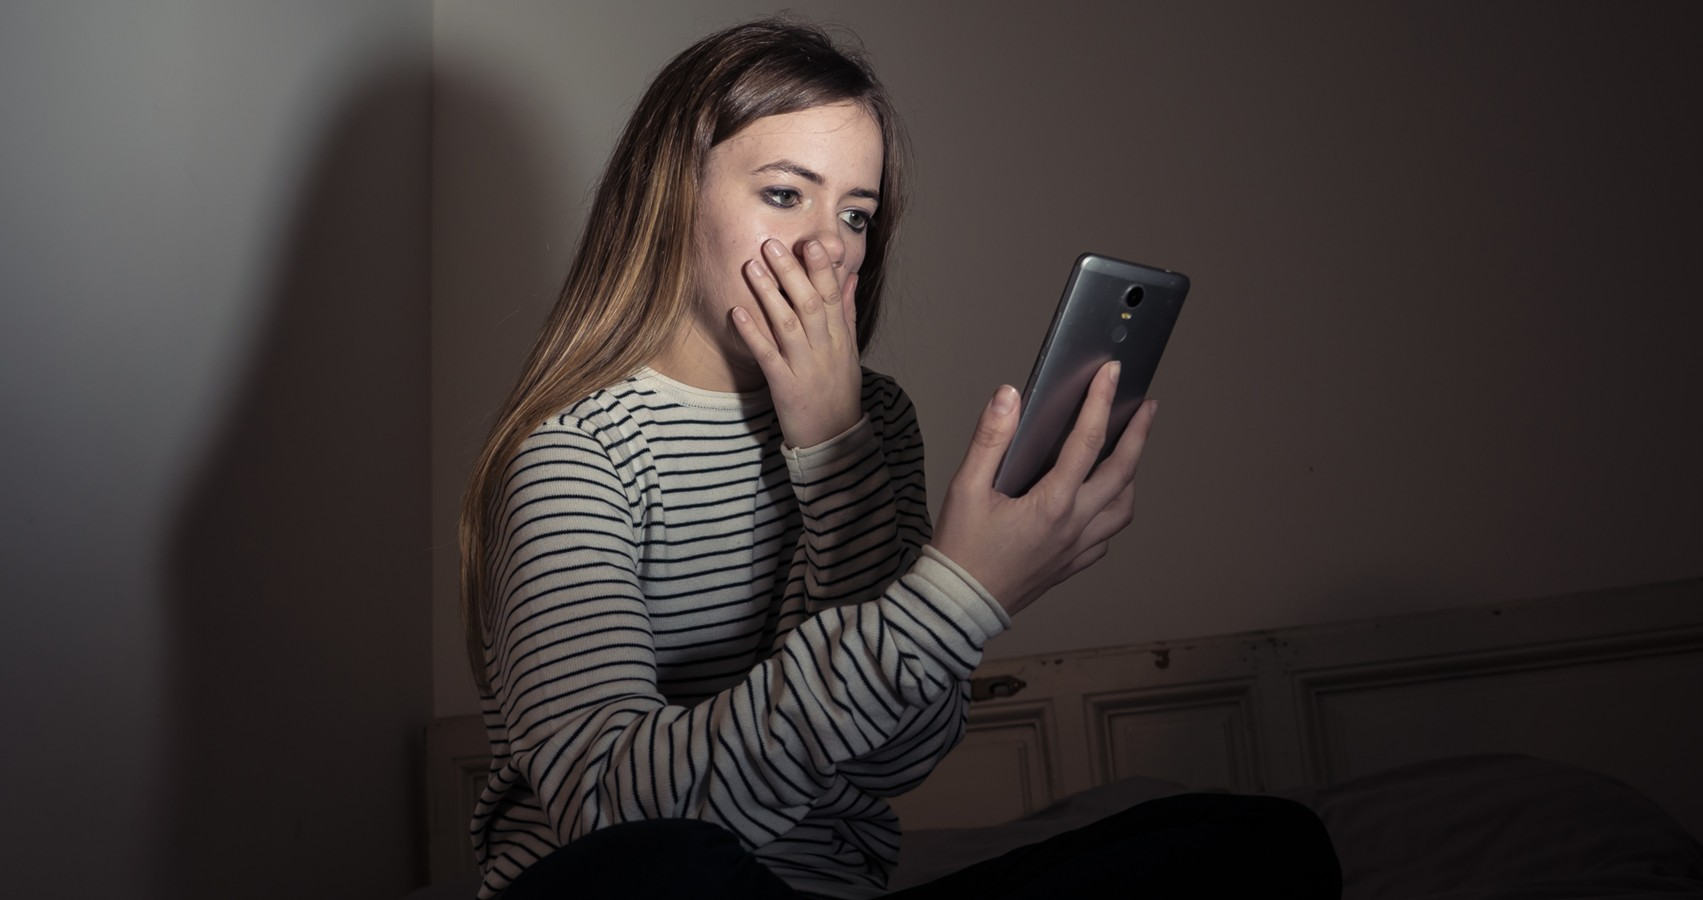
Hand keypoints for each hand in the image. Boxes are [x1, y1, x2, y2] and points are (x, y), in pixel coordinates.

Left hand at [729, 238, 863, 448]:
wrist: (834, 437)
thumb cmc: (839, 390)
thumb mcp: (849, 350)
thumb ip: (847, 311)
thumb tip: (849, 276)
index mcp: (840, 337)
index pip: (832, 295)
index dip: (821, 268)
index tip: (811, 242)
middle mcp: (825, 348)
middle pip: (809, 303)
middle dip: (791, 272)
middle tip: (772, 244)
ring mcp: (805, 366)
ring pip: (787, 324)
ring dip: (769, 294)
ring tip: (752, 267)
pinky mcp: (785, 385)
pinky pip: (767, 354)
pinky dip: (752, 332)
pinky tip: (737, 311)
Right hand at [931, 362, 1157, 617]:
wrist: (958, 607)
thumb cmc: (960, 550)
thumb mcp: (965, 488)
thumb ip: (990, 439)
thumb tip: (1009, 397)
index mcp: (1051, 504)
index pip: (1087, 442)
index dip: (1101, 402)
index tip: (1111, 373)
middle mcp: (1073, 527)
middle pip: (1121, 473)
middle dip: (1138, 435)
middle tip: (1146, 408)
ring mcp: (1076, 549)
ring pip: (1122, 509)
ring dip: (1130, 477)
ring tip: (1127, 453)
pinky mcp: (1070, 566)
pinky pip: (1106, 537)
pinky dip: (1111, 512)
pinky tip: (1100, 502)